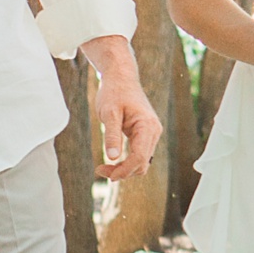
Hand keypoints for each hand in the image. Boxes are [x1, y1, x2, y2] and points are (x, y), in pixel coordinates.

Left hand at [80, 35, 162, 183]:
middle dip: (122, 171)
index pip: (139, 157)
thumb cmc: (115, 92)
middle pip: (141, 163)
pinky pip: (139, 155)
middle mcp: (154, 132)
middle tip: (100, 170)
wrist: (121, 78)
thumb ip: (112, 135)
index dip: (124, 170)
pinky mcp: (146, 135)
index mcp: (148, 126)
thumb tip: (112, 157)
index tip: (106, 174)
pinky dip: (127, 162)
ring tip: (104, 167)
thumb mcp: (109, 112)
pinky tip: (112, 161)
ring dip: (124, 169)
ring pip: (141, 162)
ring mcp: (151, 134)